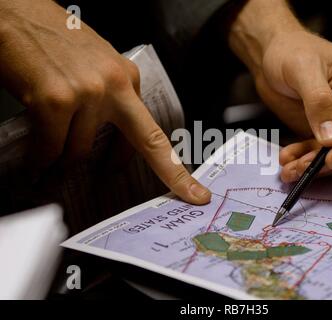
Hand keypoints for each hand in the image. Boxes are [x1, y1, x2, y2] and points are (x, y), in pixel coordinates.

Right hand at [0, 0, 209, 203]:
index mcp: (128, 79)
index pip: (155, 134)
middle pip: (139, 145)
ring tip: (51, 171)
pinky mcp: (54, 101)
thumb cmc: (52, 38)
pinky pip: (51, 149)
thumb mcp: (95, 66)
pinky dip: (42, 161)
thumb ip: (109, 101)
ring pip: (80, 153)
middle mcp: (114, 86)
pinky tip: (37, 164)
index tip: (194, 193)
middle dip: (156, 176)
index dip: (176, 170)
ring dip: (63, 167)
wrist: (14, 11)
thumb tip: (109, 139)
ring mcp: (87, 94)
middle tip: (146, 195)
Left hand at [228, 0, 331, 181]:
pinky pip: (319, 153)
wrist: (271, 56)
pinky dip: (304, 159)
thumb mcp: (304, 70)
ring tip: (290, 168)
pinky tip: (288, 161)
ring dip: (314, 165)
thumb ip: (319, 101)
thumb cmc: (293, 51)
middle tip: (305, 168)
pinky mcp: (326, 132)